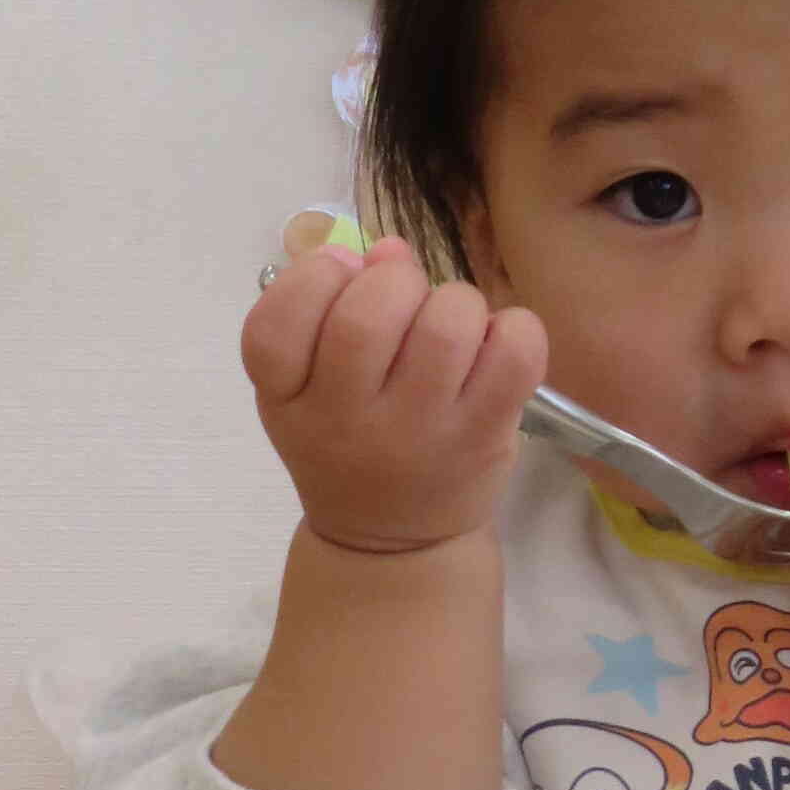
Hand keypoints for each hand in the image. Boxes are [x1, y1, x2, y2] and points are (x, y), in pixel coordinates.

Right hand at [241, 235, 544, 557]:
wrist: (394, 540)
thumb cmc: (347, 443)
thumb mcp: (304, 389)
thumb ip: (324, 313)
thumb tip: (389, 249)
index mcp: (287, 401)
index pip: (274, 325)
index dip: (314, 276)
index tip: (342, 276)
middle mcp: (347, 421)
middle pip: (367, 317)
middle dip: (394, 280)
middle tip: (404, 298)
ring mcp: (420, 431)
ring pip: (447, 326)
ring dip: (455, 302)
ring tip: (451, 326)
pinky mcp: (484, 434)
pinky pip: (515, 353)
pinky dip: (514, 328)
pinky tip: (495, 343)